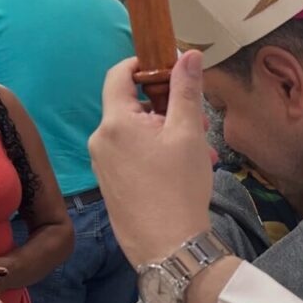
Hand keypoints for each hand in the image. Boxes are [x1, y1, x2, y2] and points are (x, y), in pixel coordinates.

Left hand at [89, 53, 213, 268]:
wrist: (168, 248)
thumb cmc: (179, 188)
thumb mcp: (189, 133)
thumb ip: (186, 90)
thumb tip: (189, 54)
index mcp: (115, 123)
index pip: (119, 75)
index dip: (145, 65)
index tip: (172, 68)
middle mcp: (101, 141)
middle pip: (133, 107)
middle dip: (169, 108)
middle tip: (200, 123)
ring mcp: (103, 166)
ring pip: (136, 134)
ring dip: (168, 134)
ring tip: (201, 153)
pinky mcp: (111, 186)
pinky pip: (133, 157)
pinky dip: (157, 155)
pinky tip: (185, 170)